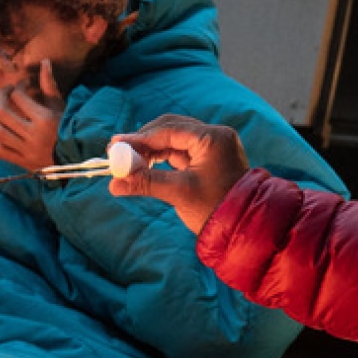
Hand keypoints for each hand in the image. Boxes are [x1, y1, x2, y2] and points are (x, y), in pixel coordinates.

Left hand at [0, 59, 63, 171]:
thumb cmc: (69, 129)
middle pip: (2, 112)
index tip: (21, 85)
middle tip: (4, 93)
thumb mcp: (60, 106)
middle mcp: (33, 135)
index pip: (18, 97)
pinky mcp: (23, 163)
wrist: (75, 159)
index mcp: (44, 119)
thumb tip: (44, 61)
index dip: (17, 87)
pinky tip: (2, 131)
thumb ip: (49, 85)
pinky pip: (1, 151)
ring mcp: (26, 150)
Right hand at [108, 114, 250, 234]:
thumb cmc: (215, 209)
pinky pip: (179, 151)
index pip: (169, 130)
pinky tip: (144, 165)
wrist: (244, 228)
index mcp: (213, 138)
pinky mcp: (208, 159)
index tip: (114, 145)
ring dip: (150, 149)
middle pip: (170, 129)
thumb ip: (146, 183)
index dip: (139, 138)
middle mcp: (215, 137)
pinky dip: (161, 157)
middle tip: (118, 151)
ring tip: (129, 162)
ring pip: (174, 139)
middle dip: (143, 141)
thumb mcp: (178, 193)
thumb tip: (114, 184)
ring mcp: (212, 147)